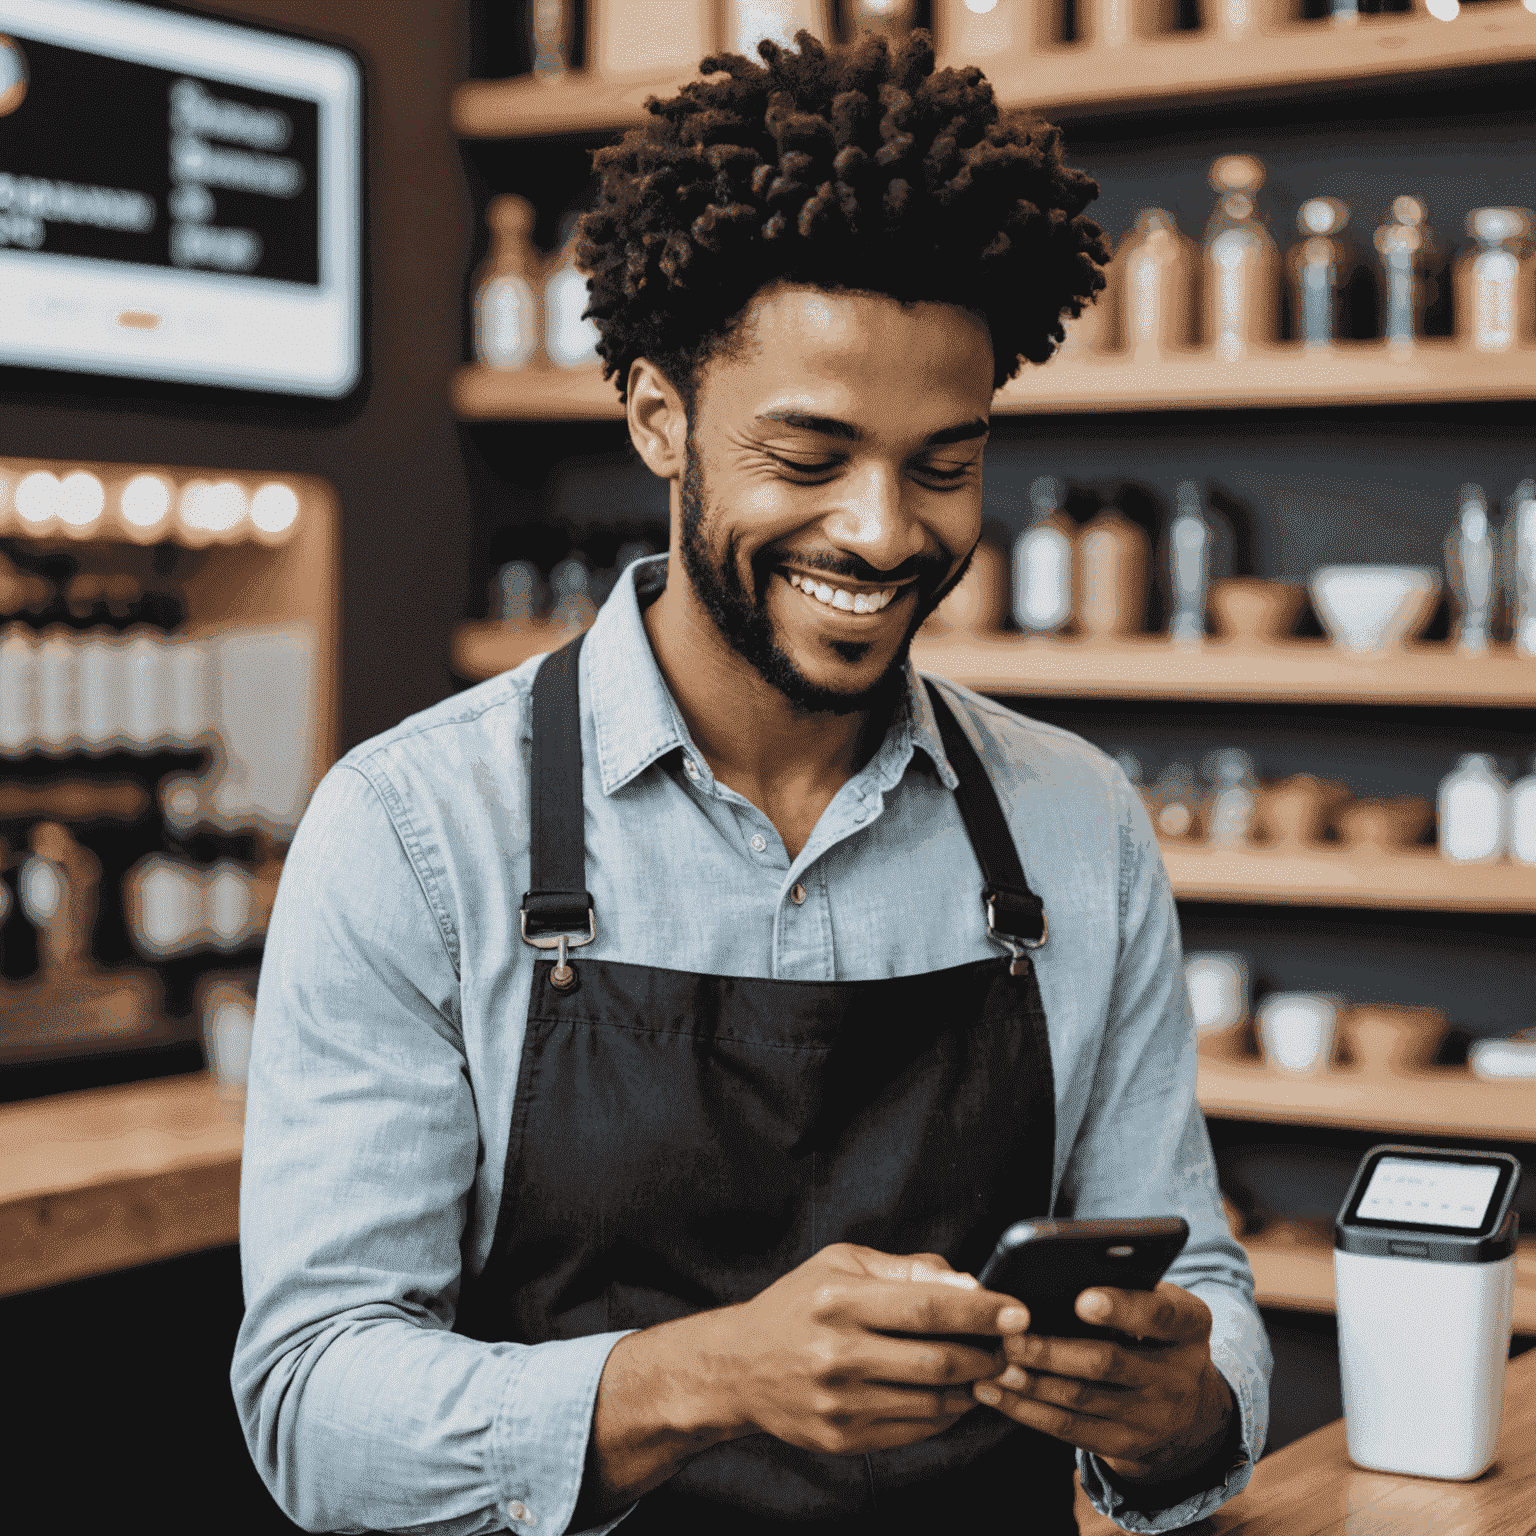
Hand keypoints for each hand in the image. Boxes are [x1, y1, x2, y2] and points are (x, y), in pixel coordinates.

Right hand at [721, 1242, 1020, 1456]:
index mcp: (839, 1300)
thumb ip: (907, 1270)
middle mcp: (839, 1353)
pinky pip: (916, 1428)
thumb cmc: (797, 1304)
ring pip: (934, 1400)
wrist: (740, 1367)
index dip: (980, 1311)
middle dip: (988, 1354)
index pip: (927, 1307)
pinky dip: (947, 1412)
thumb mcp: (842, 1265)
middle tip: (1014, 1346)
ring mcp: (841, 1402)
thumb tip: (969, 1284)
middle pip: (938, 1359)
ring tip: (990, 1369)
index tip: (1017, 1312)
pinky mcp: (845, 1438)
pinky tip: (956, 1394)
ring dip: (974, 1387)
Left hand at [970, 1282, 1234, 1484]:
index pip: (1161, 1315)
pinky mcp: (1125, 1445)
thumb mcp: (1159, 1306)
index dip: (1122, 1308)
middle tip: (1010, 1336)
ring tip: (995, 1362)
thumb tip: (1055, 1273)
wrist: (1188, 1411)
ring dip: (1032, 1382)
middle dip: (1053, 1350)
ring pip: (1082, 1398)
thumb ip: (1125, 1287)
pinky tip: (995, 1392)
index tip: (1082, 1299)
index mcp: (1190, 1326)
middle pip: (1109, 1362)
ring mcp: (1153, 1416)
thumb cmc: (1154, 1334)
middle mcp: (1179, 1375)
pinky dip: (1027, 1410)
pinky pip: (1069, 1429)